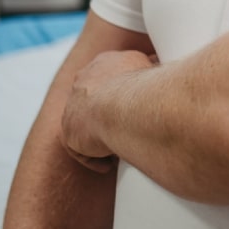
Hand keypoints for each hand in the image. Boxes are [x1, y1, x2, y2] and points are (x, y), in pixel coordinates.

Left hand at [63, 49, 155, 172]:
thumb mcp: (153, 69)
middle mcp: (83, 81)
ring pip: (85, 124)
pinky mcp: (69, 133)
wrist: (122, 108)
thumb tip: (158, 69)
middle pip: (93, 99)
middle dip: (107, 114)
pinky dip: (94, 158)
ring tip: (118, 148)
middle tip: (126, 128)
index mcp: (104, 63)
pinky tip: (108, 164)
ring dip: (100, 137)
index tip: (133, 108)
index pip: (109, 78)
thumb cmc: (143, 88)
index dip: (121, 94)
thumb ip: (152, 70)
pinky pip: (79, 149)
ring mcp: (72, 107)